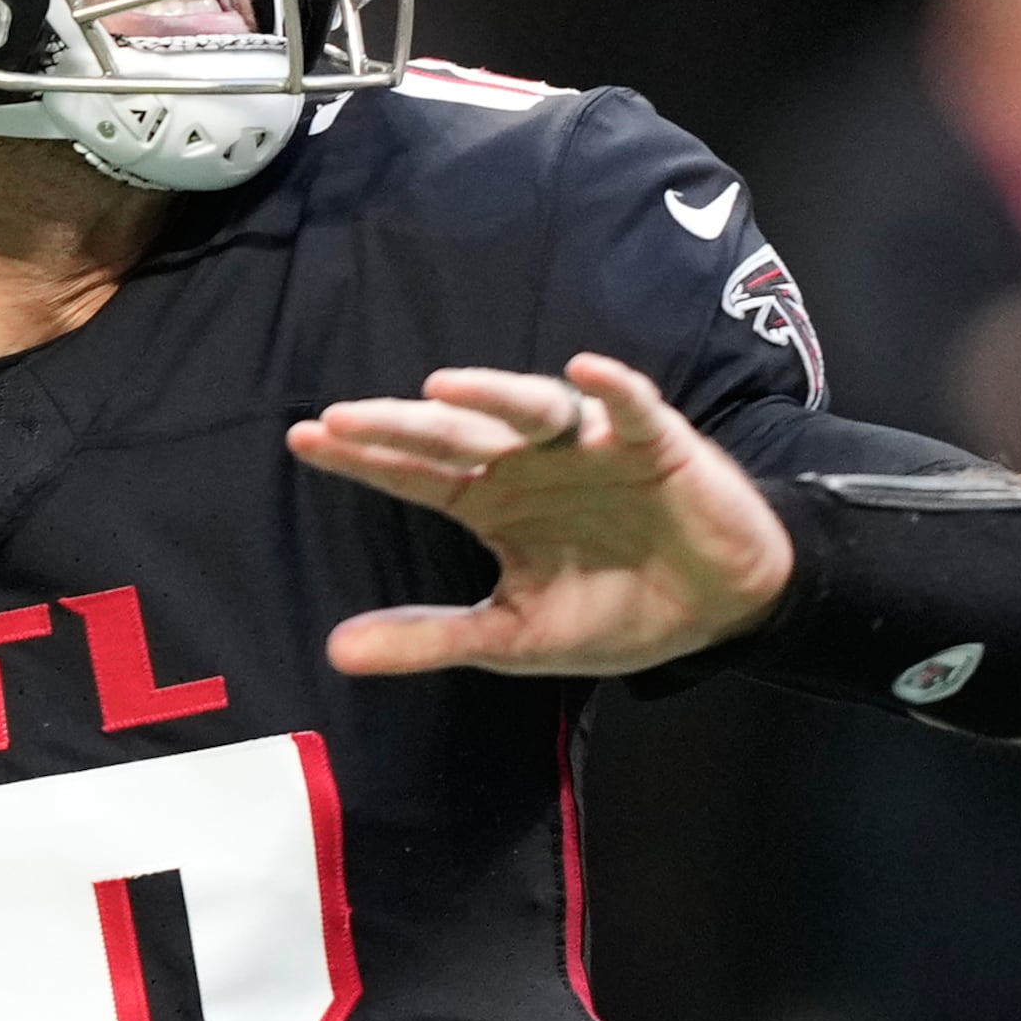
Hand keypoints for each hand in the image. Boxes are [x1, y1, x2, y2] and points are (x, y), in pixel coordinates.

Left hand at [284, 351, 791, 677]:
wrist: (717, 612)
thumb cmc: (615, 609)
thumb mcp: (513, 637)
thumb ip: (430, 638)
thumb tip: (335, 651)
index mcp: (491, 501)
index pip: (413, 472)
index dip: (362, 457)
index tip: (303, 437)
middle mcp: (529, 462)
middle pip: (455, 434)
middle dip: (398, 425)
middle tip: (341, 419)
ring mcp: (589, 447)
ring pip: (531, 407)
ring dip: (489, 393)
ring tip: (440, 387)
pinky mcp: (654, 442)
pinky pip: (631, 405)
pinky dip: (611, 388)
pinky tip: (585, 369)